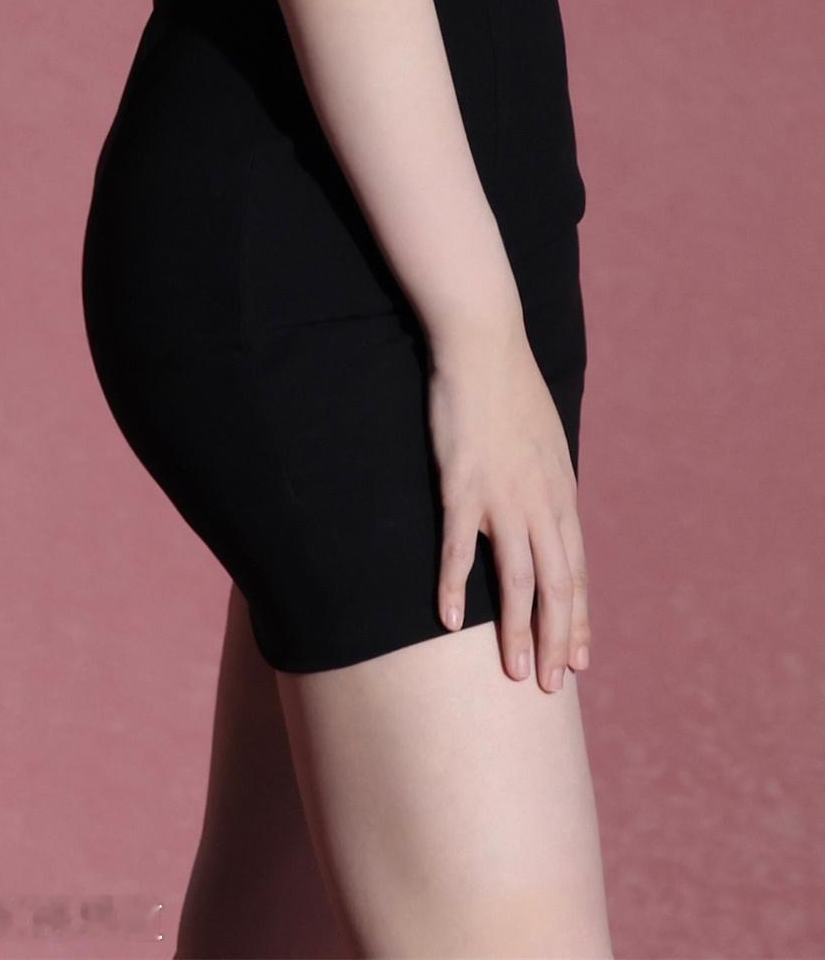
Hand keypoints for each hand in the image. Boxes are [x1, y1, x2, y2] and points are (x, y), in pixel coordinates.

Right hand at [426, 313, 590, 689]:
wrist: (484, 343)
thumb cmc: (511, 389)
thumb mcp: (547, 442)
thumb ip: (548, 484)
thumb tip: (551, 516)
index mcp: (561, 494)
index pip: (577, 572)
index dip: (580, 620)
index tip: (581, 661)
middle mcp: (540, 503)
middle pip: (557, 587)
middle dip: (558, 641)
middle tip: (553, 686)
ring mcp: (502, 496)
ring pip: (518, 579)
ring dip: (518, 630)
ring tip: (516, 672)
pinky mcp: (462, 484)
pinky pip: (458, 547)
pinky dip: (454, 587)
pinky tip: (448, 621)